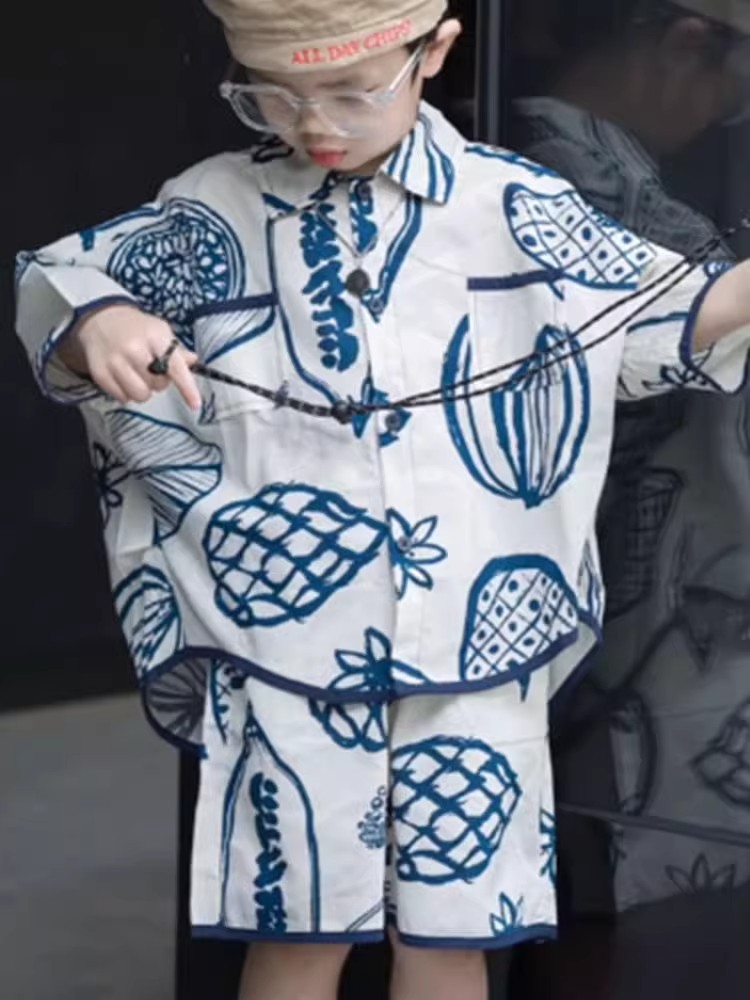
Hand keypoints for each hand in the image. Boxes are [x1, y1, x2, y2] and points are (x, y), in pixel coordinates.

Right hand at [59, 304, 201, 409]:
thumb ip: (177, 350)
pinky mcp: (101, 374)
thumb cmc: (135, 328)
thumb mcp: (160, 331)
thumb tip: (192, 362)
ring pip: (140, 395)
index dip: (187, 387)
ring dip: (143, 390)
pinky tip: (124, 377)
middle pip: (158, 385)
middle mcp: (134, 349)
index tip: (195, 404)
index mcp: (154, 336)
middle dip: (159, 381)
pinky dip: (126, 392)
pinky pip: (123, 398)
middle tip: (151, 368)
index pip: (174, 367)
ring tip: (138, 375)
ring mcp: (115, 362)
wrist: (101, 319)